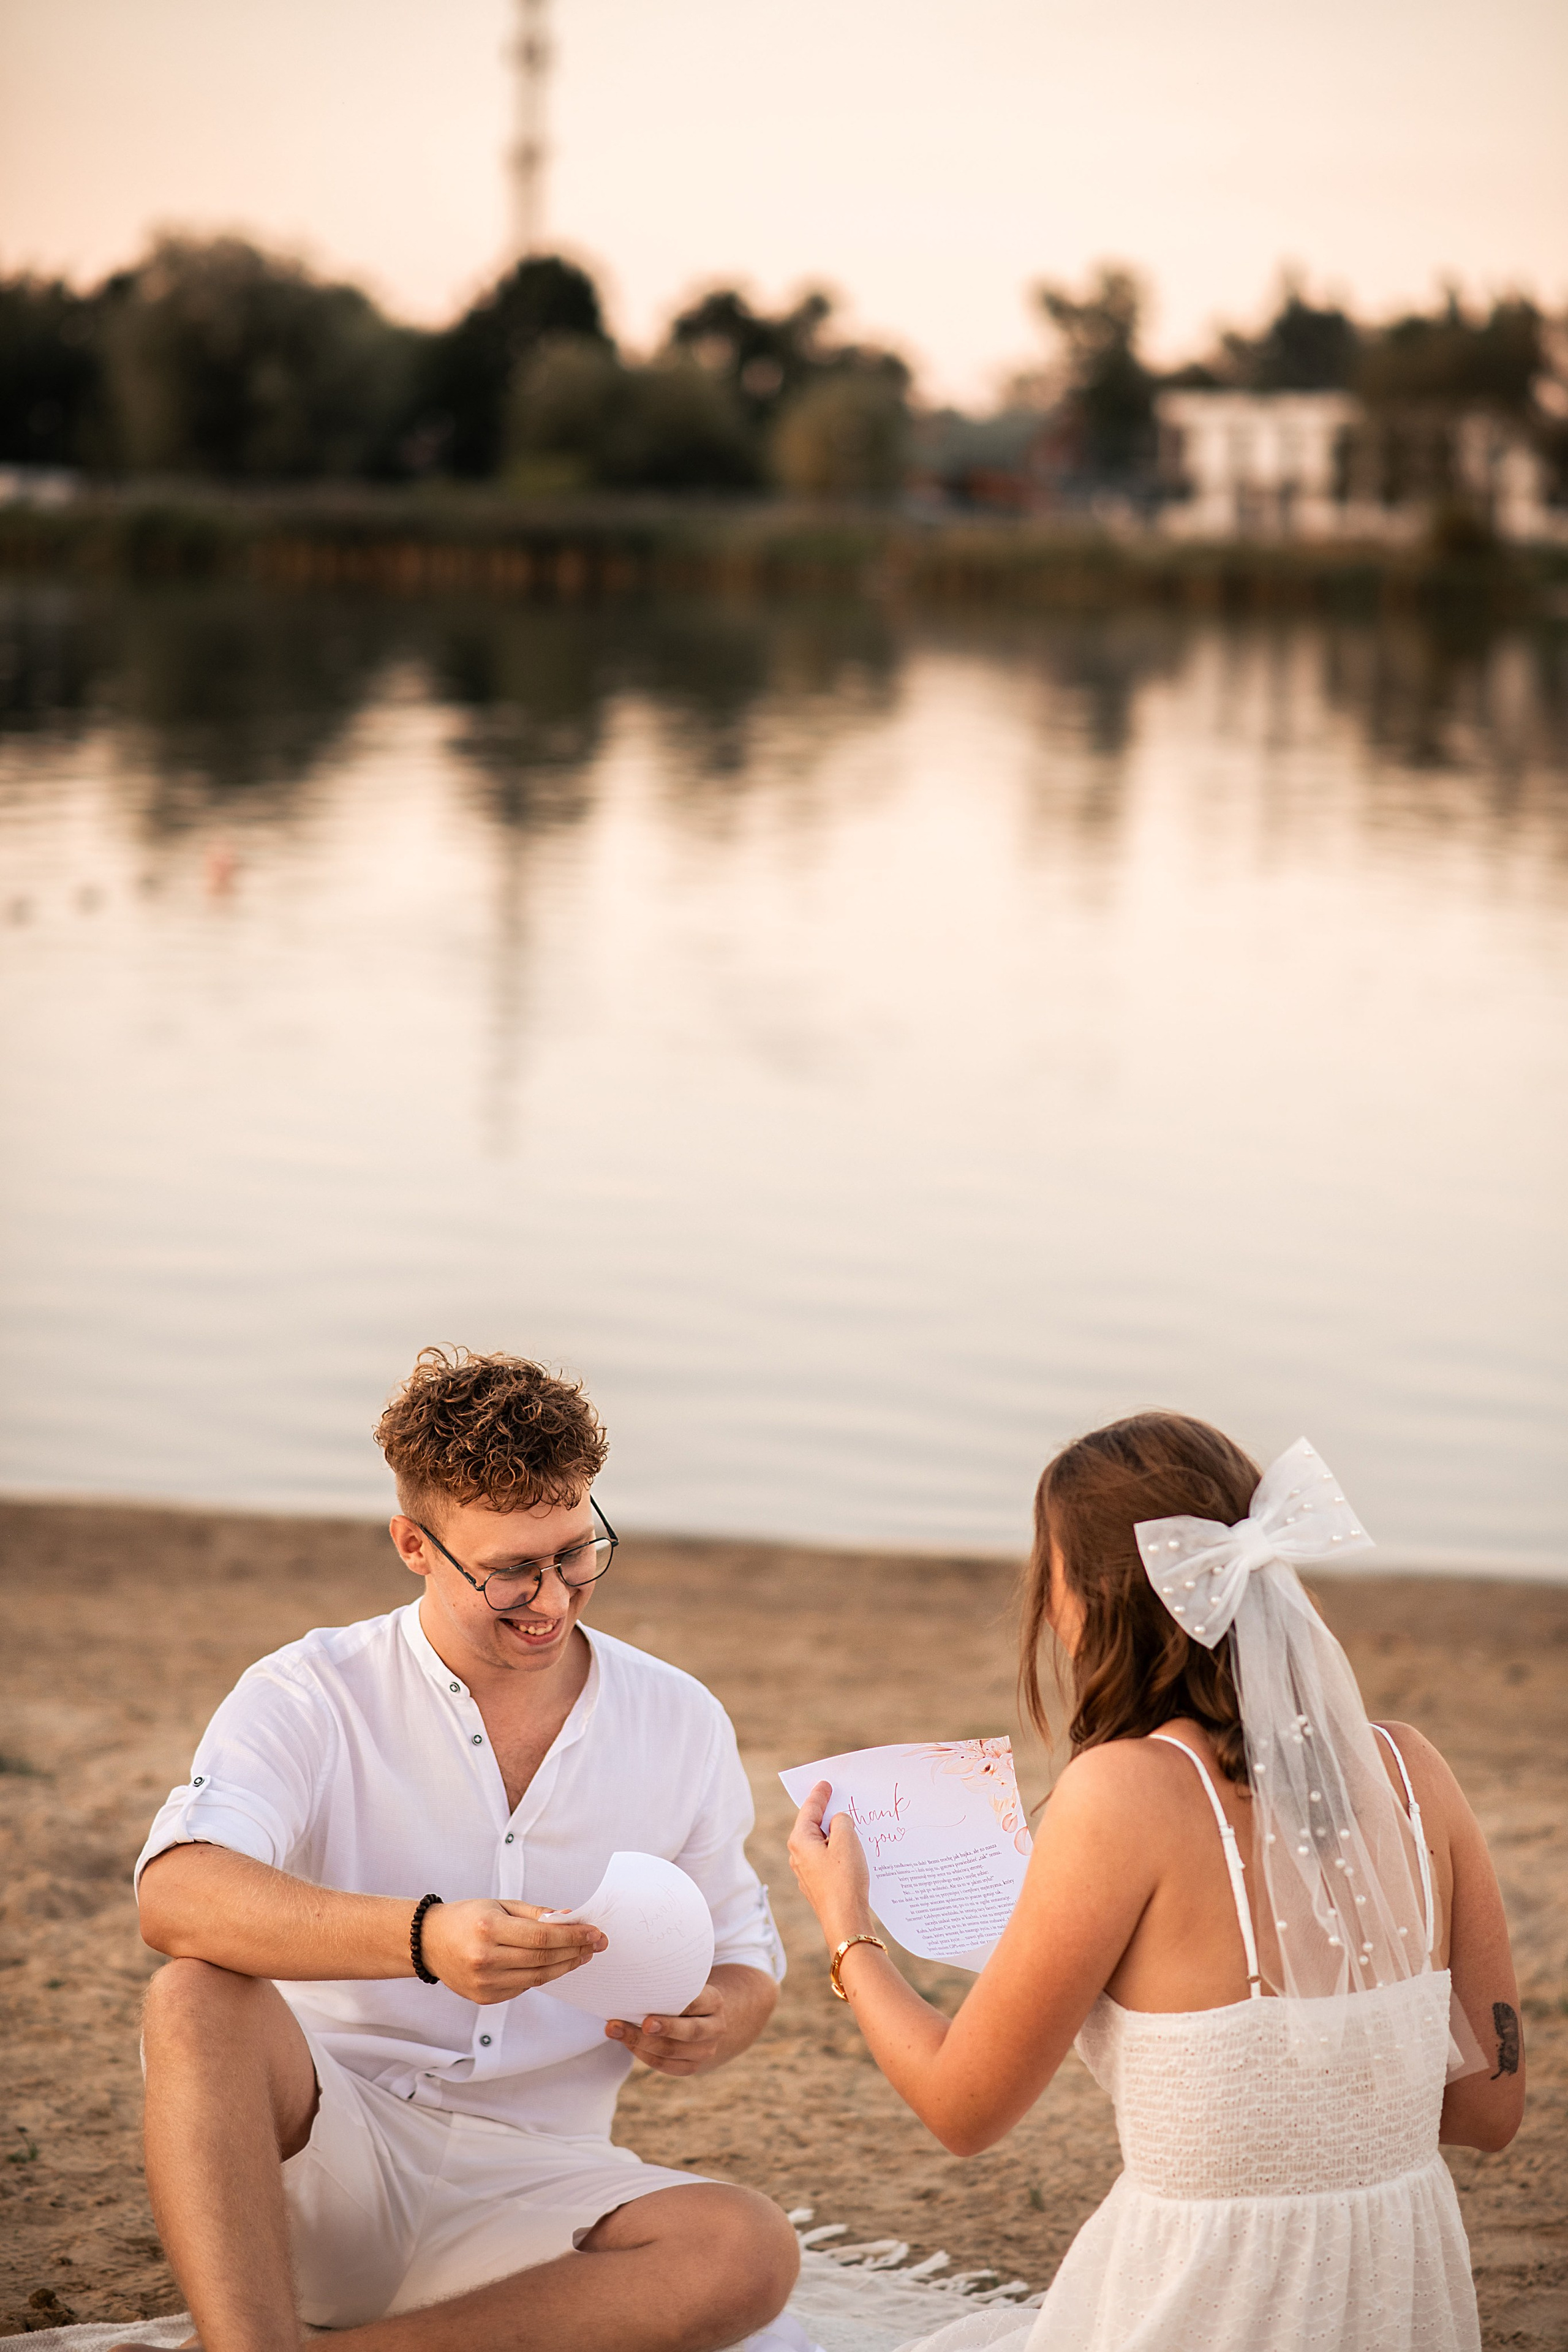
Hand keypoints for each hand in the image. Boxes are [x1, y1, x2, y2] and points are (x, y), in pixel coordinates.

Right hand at [419, 1898, 604, 2004]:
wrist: (429, 1942)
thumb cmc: (468, 1917)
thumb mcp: (500, 1905)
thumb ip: (535, 1913)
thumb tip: (569, 1919)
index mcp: (489, 1930)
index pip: (542, 1937)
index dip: (572, 1936)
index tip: (595, 1932)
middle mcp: (485, 1959)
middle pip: (543, 1959)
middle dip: (575, 1951)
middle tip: (597, 1943)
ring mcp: (484, 1983)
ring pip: (537, 1978)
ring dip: (565, 1966)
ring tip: (582, 1955)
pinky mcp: (485, 1998)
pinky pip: (523, 1987)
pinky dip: (543, 1975)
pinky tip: (556, 1965)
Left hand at [605, 1980, 731, 2076]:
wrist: (706, 2020)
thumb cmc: (686, 1996)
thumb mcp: (688, 1986)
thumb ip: (671, 1985)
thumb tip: (631, 1980)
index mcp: (714, 2002)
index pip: (696, 2004)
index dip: (677, 2006)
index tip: (652, 2007)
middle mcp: (715, 2028)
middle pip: (689, 2031)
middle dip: (663, 2029)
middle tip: (640, 2024)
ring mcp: (705, 2051)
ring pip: (672, 2051)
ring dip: (640, 2042)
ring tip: (615, 2030)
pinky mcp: (692, 2066)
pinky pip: (665, 2065)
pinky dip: (644, 2055)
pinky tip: (627, 2042)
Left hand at [787, 1781, 872, 1948]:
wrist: (845, 1920)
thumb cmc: (844, 1879)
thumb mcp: (847, 1840)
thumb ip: (841, 1821)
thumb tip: (837, 1821)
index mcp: (800, 1841)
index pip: (808, 1810)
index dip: (819, 1795)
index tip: (825, 1783)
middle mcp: (798, 1856)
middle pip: (812, 1826)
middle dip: (826, 1814)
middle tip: (837, 1798)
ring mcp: (807, 1873)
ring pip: (821, 1844)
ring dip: (834, 1834)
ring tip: (850, 1824)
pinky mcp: (818, 1885)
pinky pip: (827, 1859)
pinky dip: (837, 1850)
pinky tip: (851, 1851)